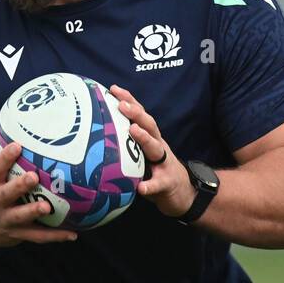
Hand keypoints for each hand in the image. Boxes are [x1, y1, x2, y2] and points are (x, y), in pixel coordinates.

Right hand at [0, 107, 79, 249]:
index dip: (4, 157)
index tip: (17, 145)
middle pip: (6, 194)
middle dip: (19, 186)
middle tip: (34, 177)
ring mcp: (6, 220)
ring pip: (21, 218)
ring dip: (34, 213)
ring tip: (49, 207)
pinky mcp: (17, 234)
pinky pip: (38, 237)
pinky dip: (55, 236)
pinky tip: (74, 233)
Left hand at [108, 84, 193, 218]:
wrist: (184, 193)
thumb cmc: (156, 171)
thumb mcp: (143, 154)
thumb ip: (128, 142)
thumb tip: (100, 131)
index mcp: (151, 138)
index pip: (140, 116)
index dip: (129, 101)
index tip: (114, 89)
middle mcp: (158, 146)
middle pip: (150, 125)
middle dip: (136, 113)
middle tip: (121, 105)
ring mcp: (164, 164)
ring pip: (156, 148)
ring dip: (145, 138)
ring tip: (133, 131)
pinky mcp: (167, 183)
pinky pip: (158, 183)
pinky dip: (150, 185)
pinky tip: (142, 188)